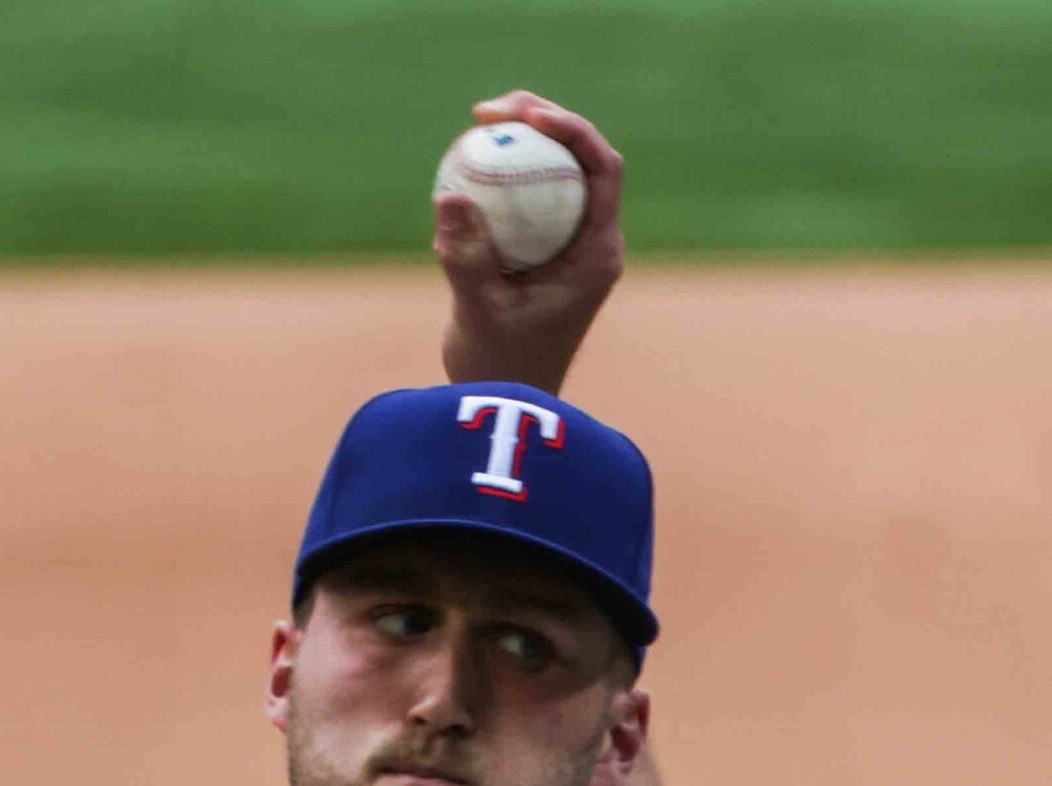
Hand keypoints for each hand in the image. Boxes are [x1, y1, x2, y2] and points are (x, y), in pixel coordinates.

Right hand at [438, 90, 627, 393]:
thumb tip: (449, 195)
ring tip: (478, 125)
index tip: (525, 114)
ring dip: (521, 144)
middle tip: (488, 111)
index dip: (571, 129)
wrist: (503, 408)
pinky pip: (528, 200)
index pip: (602, 169)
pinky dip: (501, 178)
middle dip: (541, 122)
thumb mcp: (478, 311)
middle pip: (581, 160)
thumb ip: (466, 255)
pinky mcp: (542, 253)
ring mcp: (569, 247)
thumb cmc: (500, 370)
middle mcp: (592, 243)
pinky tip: (464, 167)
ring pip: (554, 175)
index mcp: (597, 254)